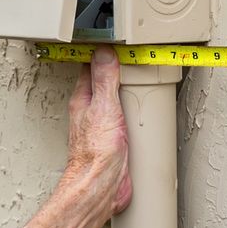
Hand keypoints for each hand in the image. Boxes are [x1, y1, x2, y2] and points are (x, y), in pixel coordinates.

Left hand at [63, 46, 132, 220]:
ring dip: (126, 90)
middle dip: (117, 69)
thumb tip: (104, 52)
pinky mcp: (116, 140)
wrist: (101, 187)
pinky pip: (125, 118)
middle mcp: (92, 111)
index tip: (117, 40)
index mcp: (84, 99)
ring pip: (115, 100)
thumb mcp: (104, 108)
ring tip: (137, 75)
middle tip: (130, 53)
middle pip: (105, 82)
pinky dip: (134, 111)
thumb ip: (105, 79)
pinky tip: (142, 110)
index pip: (92, 67)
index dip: (104, 52)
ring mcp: (103, 125)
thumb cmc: (96, 154)